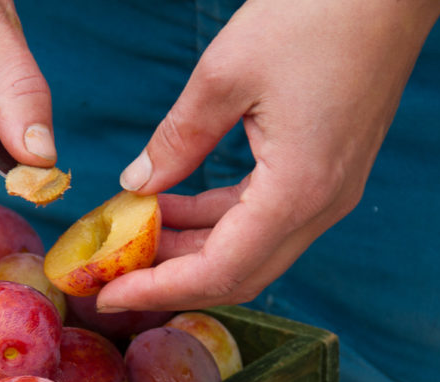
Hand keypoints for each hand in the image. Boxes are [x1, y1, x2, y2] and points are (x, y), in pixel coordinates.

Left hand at [96, 0, 439, 311]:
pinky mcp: (327, 174)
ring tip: (132, 237)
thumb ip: (177, 140)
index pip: (220, 272)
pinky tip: (173, 206)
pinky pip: (265, 219)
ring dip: (192, 251)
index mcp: (298, 192)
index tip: (110, 296)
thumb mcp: (224, 75)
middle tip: (113, 278)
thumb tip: (138, 184)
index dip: (159, 290)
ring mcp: (330, 193)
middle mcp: (321, 206)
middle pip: (238, 275)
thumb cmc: (316, 15)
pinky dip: (217, 222)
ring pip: (251, 250)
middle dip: (172, 282)